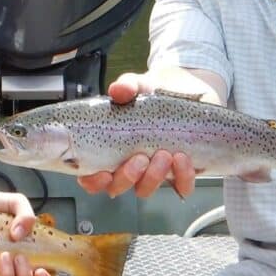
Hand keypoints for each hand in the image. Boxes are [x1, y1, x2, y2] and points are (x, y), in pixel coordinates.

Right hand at [77, 73, 195, 197]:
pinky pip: (180, 187)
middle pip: (117, 187)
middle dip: (127, 177)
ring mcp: (152, 172)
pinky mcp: (179, 173)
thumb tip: (118, 90)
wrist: (184, 90)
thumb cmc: (152, 94)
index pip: (91, 177)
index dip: (94, 181)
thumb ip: (127, 86)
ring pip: (145, 189)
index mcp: (108, 149)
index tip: (105, 173)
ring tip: (165, 154)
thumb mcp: (138, 85)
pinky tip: (182, 158)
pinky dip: (182, 176)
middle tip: (140, 158)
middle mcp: (126, 165)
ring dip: (153, 177)